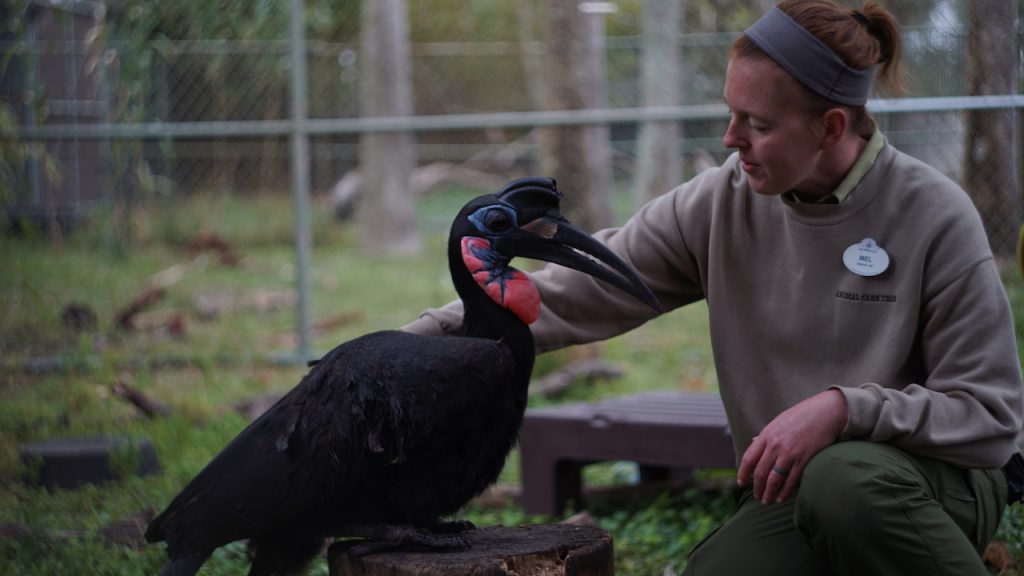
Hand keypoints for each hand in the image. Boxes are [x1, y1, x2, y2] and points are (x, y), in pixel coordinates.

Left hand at [736, 389, 847, 503]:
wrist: (826, 412)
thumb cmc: (802, 416)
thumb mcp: (779, 422)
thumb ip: (767, 436)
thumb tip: (754, 443)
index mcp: (767, 435)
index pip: (748, 458)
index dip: (742, 473)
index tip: (741, 482)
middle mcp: (775, 445)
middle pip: (760, 472)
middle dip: (757, 487)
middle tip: (756, 496)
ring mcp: (790, 453)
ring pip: (774, 479)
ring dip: (768, 493)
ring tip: (766, 500)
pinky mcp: (804, 460)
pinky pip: (791, 480)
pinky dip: (784, 492)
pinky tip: (780, 498)